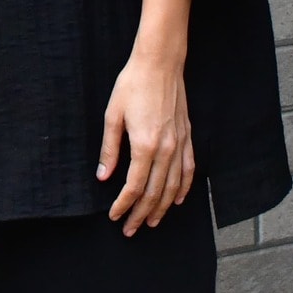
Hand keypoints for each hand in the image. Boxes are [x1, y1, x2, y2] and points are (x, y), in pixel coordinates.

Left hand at [98, 48, 194, 234]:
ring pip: (173, 187)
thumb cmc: (133, 85)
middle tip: (130, 229)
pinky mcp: (187, 137)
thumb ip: (110, 149)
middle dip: (141, 213)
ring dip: (162, 208)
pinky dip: (184, 189)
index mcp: (145, 145)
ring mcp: (180, 144)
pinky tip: (178, 200)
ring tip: (151, 221)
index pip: (135, 186)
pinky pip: (189, 170)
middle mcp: (166, 149)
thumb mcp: (113, 115)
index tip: (115, 216)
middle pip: (155, 192)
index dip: (124, 204)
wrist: (160, 63)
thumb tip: (103, 176)